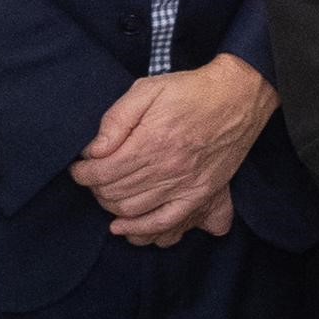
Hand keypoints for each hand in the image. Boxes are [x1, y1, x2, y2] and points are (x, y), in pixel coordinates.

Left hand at [79, 57, 276, 243]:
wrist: (239, 96)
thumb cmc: (191, 90)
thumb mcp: (147, 89)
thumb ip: (116, 119)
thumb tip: (94, 150)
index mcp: (151, 141)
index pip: (102, 172)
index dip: (83, 173)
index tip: (79, 167)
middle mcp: (167, 168)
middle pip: (114, 193)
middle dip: (95, 187)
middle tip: (93, 176)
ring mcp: (185, 184)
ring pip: (132, 210)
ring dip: (111, 205)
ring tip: (107, 191)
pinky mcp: (200, 193)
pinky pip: (165, 222)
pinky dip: (140, 230)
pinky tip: (122, 227)